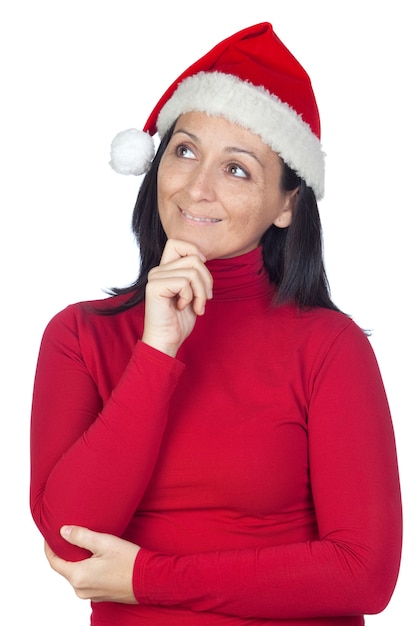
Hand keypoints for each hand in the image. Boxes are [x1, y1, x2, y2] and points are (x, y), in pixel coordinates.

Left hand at [44, 526, 139, 603]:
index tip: (50, 536)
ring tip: (85, 545)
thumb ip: (81, 536)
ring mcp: (90, 594)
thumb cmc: (129, 561)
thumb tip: (63, 531)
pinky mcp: (100, 595)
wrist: (150, 580)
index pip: (54, 562)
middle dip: (66, 552)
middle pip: (65, 568)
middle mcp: (81, 589)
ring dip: (78, 561)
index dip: (49, 548)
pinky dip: (87, 569)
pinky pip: (86, 580)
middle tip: (70, 536)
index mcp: (78, 576)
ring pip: (76, 574)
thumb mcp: (104, 542)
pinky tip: (97, 558)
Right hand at [142, 239, 212, 356]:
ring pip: (192, 271)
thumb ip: (193, 274)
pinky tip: (183, 307)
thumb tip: (202, 258)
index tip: (201, 275)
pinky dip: (190, 297)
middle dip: (207, 279)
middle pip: (193, 258)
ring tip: (197, 306)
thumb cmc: (179, 321)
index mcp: (165, 270)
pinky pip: (184, 282)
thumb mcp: (192, 292)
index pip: (177, 242)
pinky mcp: (154, 287)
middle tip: (205, 298)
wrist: (167, 341)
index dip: (194, 252)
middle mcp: (158, 271)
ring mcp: (155, 278)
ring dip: (201, 292)